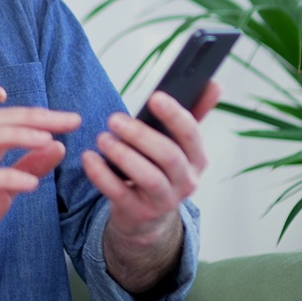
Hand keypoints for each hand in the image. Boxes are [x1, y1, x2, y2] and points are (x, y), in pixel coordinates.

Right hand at [0, 107, 79, 269]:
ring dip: (19, 136)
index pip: (8, 120)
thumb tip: (57, 146)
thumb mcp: (4, 188)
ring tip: (48, 140)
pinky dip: (8, 178)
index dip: (40, 116)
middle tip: (69, 121)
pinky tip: (32, 185)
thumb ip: (27, 166)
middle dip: (35, 118)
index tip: (71, 120)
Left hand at [80, 81, 218, 290]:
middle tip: (114, 119)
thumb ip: (192, 114)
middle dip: (140, 135)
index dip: (174, 115)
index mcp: (197, 160)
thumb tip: (213, 84)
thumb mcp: (177, 145)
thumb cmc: (159, 169)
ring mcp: (163, 201)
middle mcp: (186, 182)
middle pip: (168, 156)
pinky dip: (101, 174)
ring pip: (147, 177)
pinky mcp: (138, 213)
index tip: (155, 97)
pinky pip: (119, 193)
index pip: (191, 135)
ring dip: (122, 154)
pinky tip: (88, 158)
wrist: (146, 217)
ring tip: (102, 138)